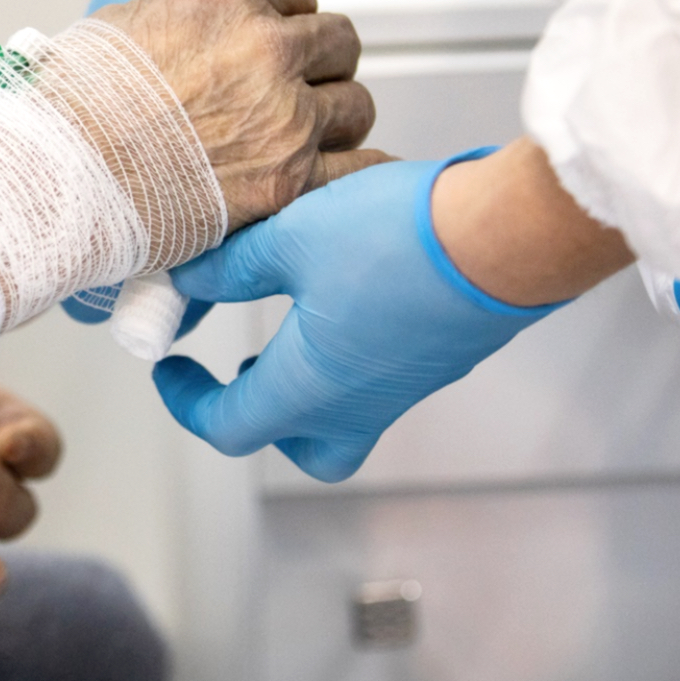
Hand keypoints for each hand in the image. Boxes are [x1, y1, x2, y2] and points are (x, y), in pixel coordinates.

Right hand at [97, 0, 386, 229]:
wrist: (59, 179)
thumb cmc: (72, 110)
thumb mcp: (120, 26)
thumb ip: (175, 15)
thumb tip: (185, 31)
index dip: (286, 20)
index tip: (275, 41)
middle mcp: (264, 45)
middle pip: (338, 42)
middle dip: (320, 65)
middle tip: (297, 90)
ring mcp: (284, 114)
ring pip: (355, 103)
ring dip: (334, 119)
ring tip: (304, 137)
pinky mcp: (289, 179)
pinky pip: (359, 167)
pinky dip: (355, 170)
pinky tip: (342, 172)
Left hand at [155, 151, 560, 481]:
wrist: (511, 233)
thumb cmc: (400, 239)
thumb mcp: (287, 238)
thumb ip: (229, 268)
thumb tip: (187, 281)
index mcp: (309, 389)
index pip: (228, 427)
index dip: (187, 402)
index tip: (169, 368)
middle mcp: (360, 405)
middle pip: (299, 447)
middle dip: (259, 418)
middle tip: (235, 370)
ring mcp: (406, 387)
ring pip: (344, 416)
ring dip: (304, 385)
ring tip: (288, 327)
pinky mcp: (440, 360)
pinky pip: (383, 382)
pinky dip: (349, 358)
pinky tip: (344, 297)